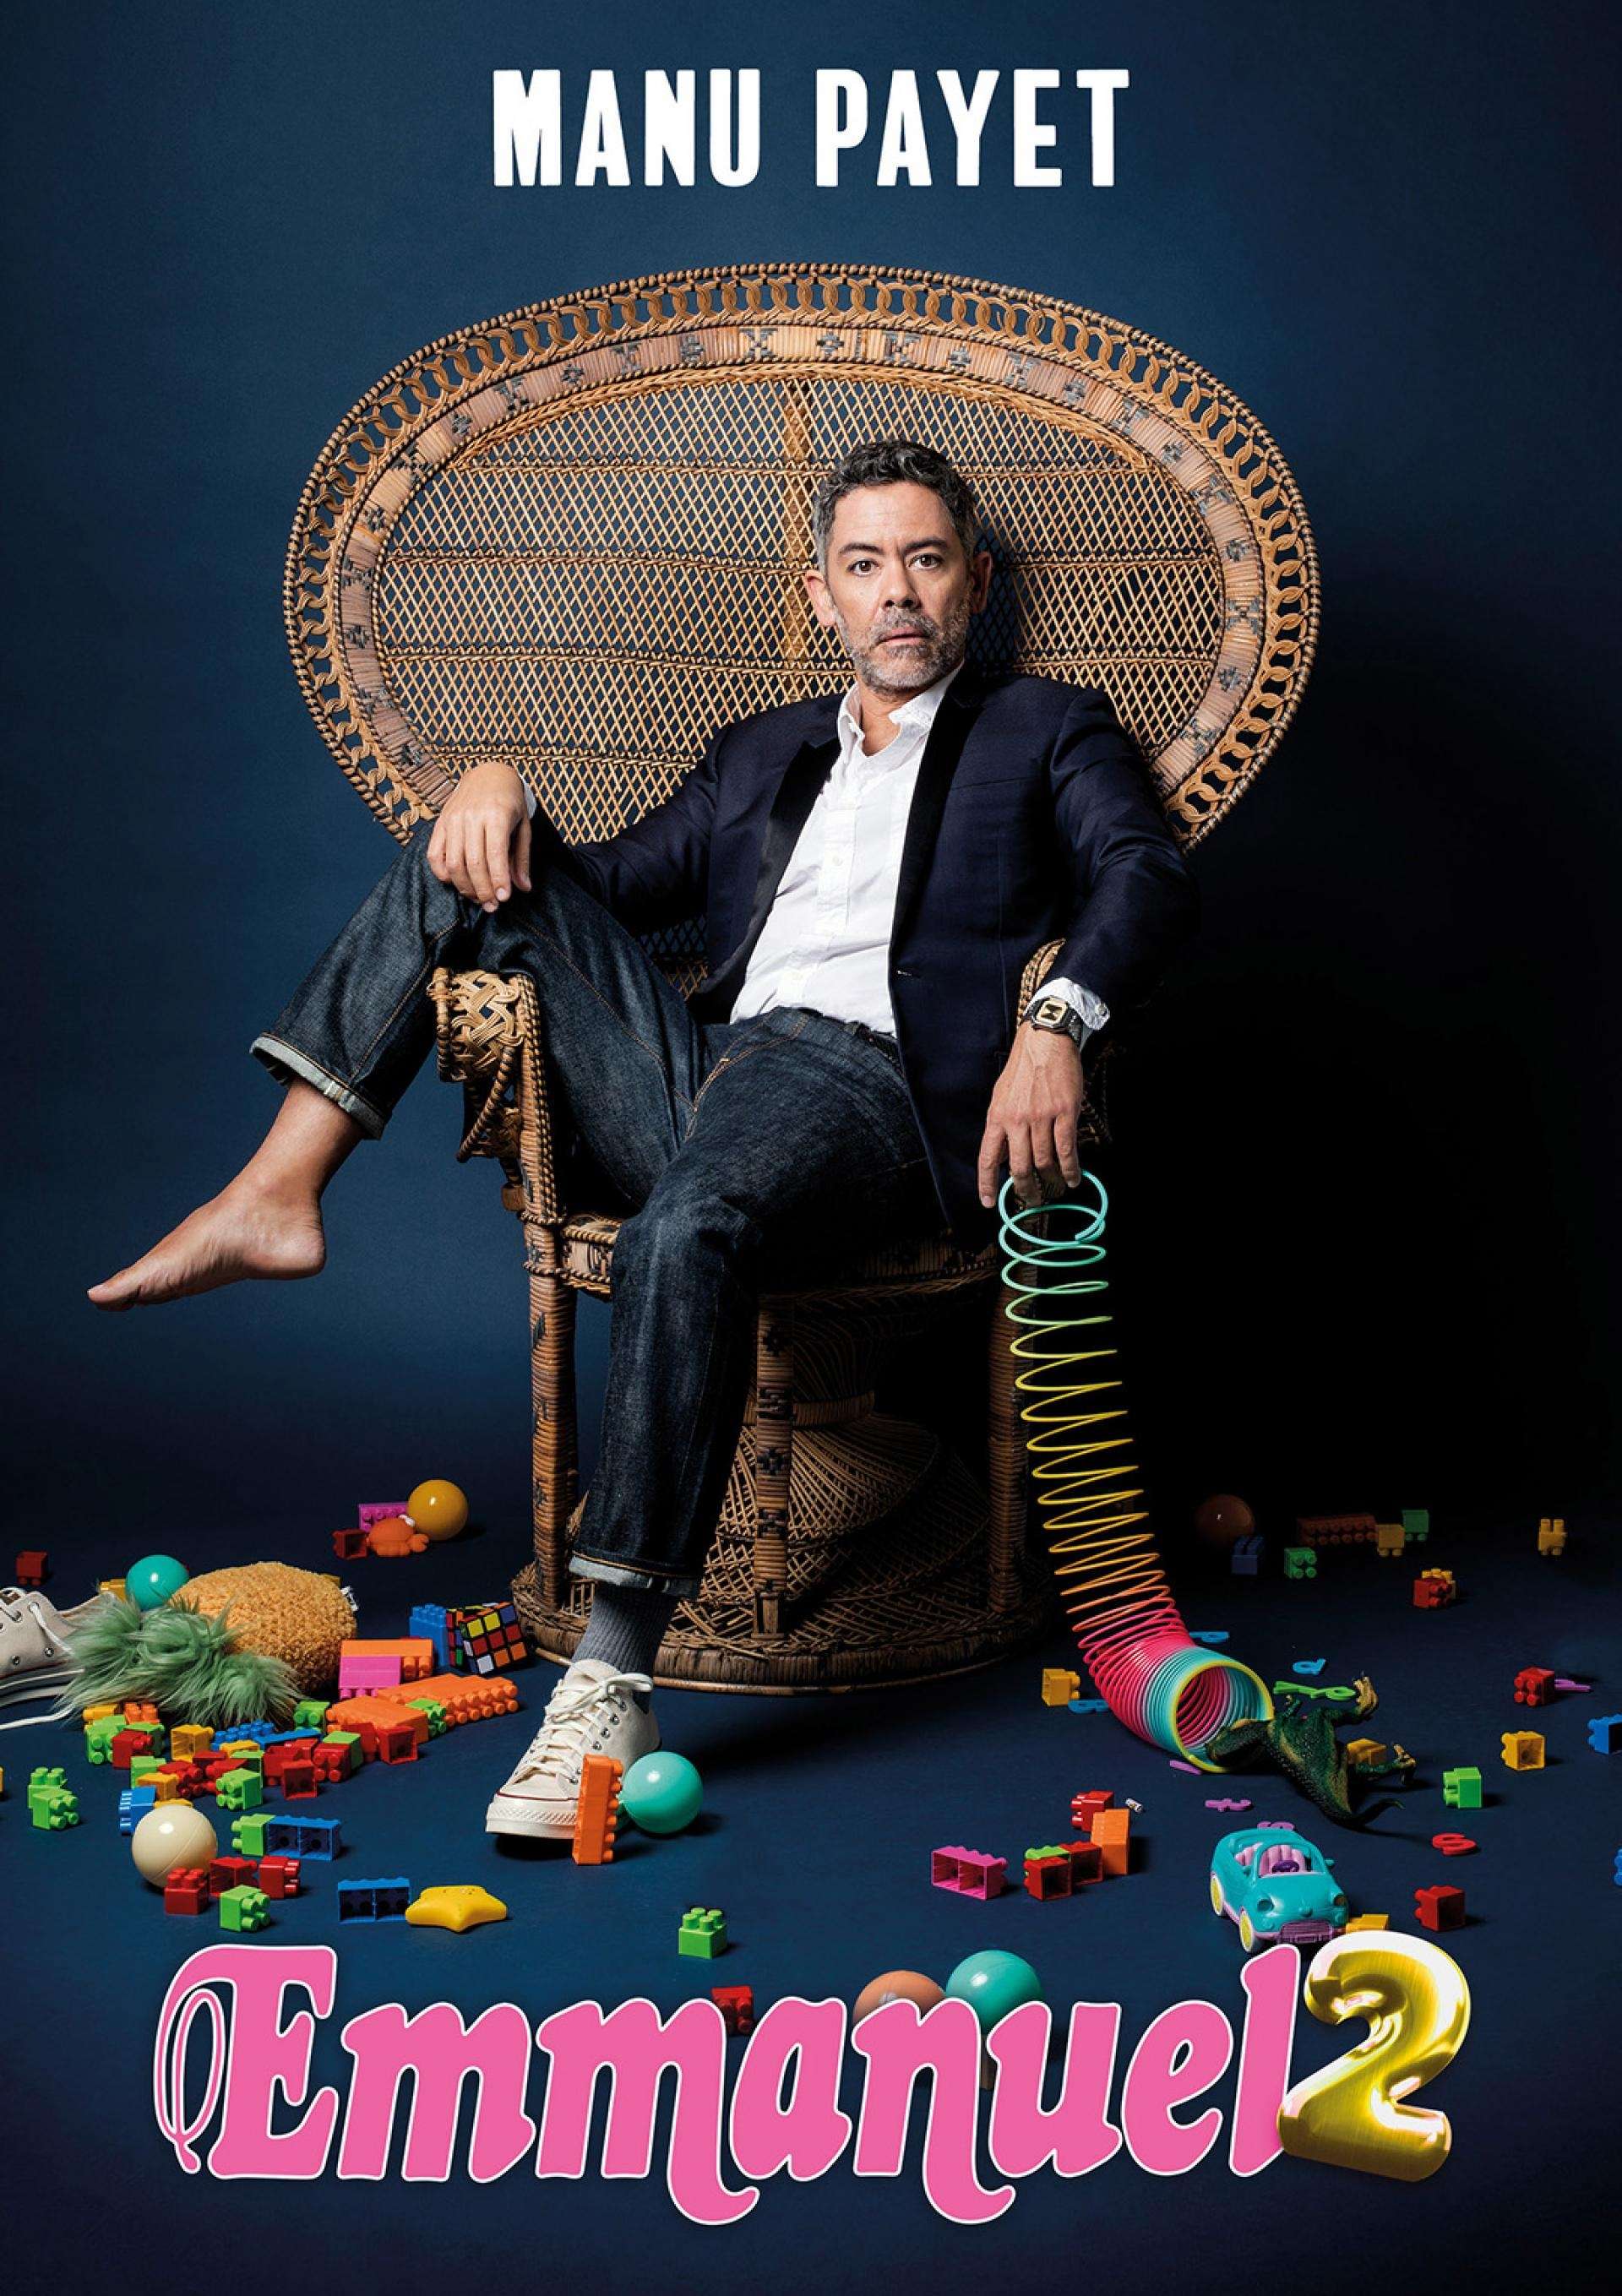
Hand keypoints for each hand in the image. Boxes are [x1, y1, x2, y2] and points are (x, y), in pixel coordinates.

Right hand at [427, 761, 532, 910]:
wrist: (489, 775)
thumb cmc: (510, 803)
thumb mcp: (524, 826)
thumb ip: (522, 858)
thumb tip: (523, 888)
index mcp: (496, 814)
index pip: (495, 854)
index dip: (498, 880)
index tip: (504, 898)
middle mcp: (471, 816)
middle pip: (472, 863)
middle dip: (482, 890)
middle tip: (492, 905)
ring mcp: (453, 819)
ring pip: (452, 863)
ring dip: (464, 887)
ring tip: (478, 898)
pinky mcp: (440, 823)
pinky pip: (434, 855)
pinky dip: (443, 874)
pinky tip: (457, 883)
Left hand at [977, 1025, 1085, 1209]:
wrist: (1044, 1042)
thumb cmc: (1022, 1069)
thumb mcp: (1000, 1097)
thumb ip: (1000, 1127)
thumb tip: (1003, 1156)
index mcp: (997, 1117)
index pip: (988, 1158)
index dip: (987, 1184)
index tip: (989, 1203)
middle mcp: (1017, 1120)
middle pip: (1020, 1167)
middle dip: (1026, 1190)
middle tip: (1033, 1199)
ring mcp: (1041, 1117)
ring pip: (1044, 1161)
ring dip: (1051, 1181)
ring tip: (1055, 1188)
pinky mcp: (1065, 1112)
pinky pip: (1066, 1149)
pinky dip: (1070, 1169)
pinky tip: (1072, 1178)